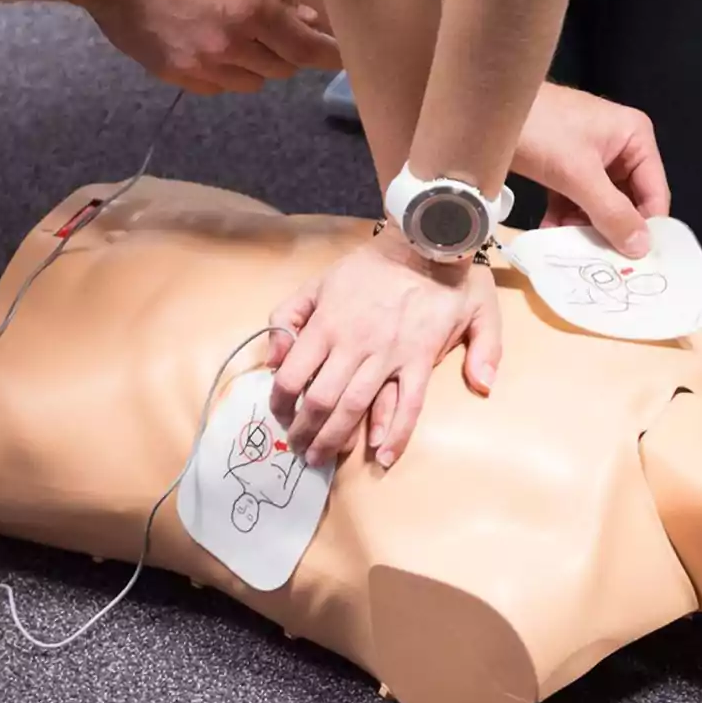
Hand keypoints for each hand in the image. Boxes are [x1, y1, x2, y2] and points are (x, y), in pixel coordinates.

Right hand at [86, 0, 339, 94]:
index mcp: (248, 9)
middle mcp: (229, 45)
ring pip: (252, 82)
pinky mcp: (175, 75)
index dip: (329, 56)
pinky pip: (218, 86)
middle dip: (289, 52)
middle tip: (281, 31)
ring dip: (258, 64)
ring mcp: (200, 65)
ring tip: (243, 38)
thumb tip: (301, 17)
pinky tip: (215, 49)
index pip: (304, 49)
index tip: (343, 59)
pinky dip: (227, 73)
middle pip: (281, 68)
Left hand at [264, 228, 500, 467]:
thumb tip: (274, 357)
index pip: (292, 375)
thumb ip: (288, 313)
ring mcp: (388, 355)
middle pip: (321, 401)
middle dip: (305, 432)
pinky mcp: (420, 360)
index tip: (279, 415)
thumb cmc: (375, 265)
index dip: (280, 403)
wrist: (427, 244)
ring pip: (356, 407)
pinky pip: (408, 404)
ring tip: (324, 458)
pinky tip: (383, 457)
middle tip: (299, 450)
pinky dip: (396, 434)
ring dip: (336, 439)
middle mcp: (354, 344)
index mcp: (327, 324)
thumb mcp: (318, 279)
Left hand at [512, 83, 670, 258]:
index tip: (635, 264)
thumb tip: (641, 248)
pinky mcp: (566, 167)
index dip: (646, 228)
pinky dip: (565, 218)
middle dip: (610, 230)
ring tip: (570, 248)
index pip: (654, 193)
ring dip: (584, 228)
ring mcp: (592, 158)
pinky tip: (552, 235)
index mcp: (635, 138)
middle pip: (627, 202)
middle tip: (600, 262)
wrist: (488, 108)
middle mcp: (619, 148)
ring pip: (599, 205)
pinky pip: (575, 200)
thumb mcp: (578, 175)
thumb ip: (611, 213)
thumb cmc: (540, 130)